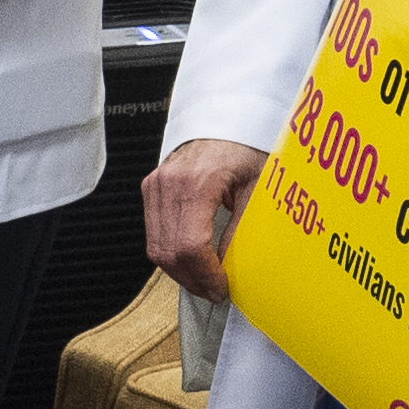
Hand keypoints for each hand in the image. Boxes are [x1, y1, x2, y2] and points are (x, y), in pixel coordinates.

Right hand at [142, 134, 263, 290]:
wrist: (227, 118)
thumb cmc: (244, 145)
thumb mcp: (256, 187)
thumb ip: (243, 228)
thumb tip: (232, 266)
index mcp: (197, 181)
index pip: (191, 245)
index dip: (206, 275)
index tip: (221, 287)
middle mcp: (170, 183)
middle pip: (169, 251)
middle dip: (193, 280)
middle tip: (215, 291)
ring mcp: (156, 185)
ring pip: (157, 248)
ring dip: (180, 272)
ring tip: (205, 280)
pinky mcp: (151, 189)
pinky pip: (154, 234)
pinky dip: (171, 254)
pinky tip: (192, 260)